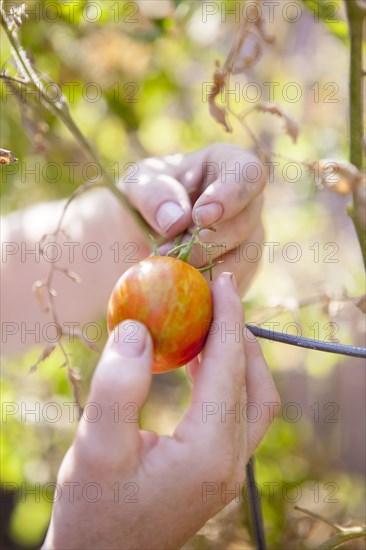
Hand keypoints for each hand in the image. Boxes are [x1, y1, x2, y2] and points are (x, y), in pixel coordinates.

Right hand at [42, 273, 279, 549]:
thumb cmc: (94, 509)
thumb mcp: (97, 446)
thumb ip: (118, 386)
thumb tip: (141, 328)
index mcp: (209, 452)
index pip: (229, 369)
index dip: (228, 320)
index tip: (224, 282)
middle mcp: (230, 461)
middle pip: (254, 384)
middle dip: (240, 335)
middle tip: (217, 299)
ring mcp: (228, 470)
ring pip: (252, 400)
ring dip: (237, 357)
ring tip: (209, 325)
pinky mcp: (216, 470)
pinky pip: (236, 413)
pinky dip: (225, 379)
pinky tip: (197, 364)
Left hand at [123, 144, 265, 292]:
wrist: (142, 231)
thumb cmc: (145, 197)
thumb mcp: (137, 185)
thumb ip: (153, 193)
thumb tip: (178, 219)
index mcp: (228, 164)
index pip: (249, 174)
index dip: (230, 196)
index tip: (200, 217)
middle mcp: (248, 201)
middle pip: (244, 224)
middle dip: (205, 243)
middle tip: (167, 252)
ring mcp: (250, 236)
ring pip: (244, 258)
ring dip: (204, 269)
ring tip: (168, 270)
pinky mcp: (243, 268)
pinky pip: (235, 284)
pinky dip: (207, 288)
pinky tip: (181, 286)